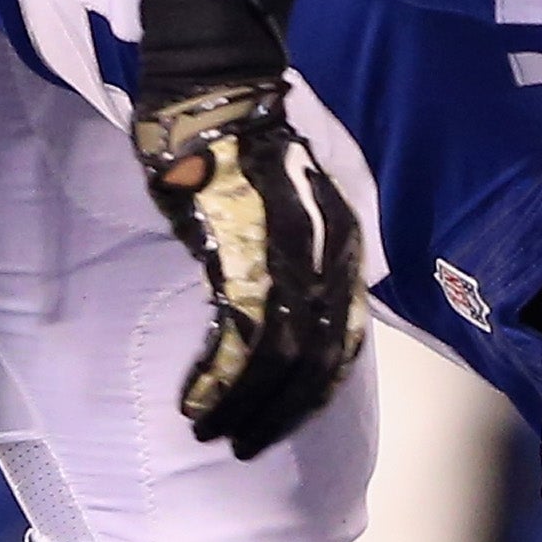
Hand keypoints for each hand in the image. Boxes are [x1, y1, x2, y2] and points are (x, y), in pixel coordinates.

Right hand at [127, 74, 368, 457]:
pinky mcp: (243, 258)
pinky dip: (217, 379)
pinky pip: (238, 339)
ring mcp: (289, 261)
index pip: (343, 343)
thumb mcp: (299, 202)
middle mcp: (329, 262)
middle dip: (278, 415)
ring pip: (278, 362)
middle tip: (243, 447)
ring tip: (210, 434)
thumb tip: (291, 307)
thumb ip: (307, 253)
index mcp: (346, 249)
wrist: (218, 94)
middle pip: (315, 364)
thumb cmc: (247, 143)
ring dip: (243, 407)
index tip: (280, 422)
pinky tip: (195, 402)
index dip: (312, 394)